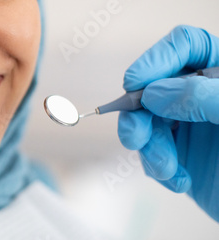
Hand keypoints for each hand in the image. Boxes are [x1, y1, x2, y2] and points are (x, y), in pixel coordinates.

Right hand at [117, 25, 218, 220]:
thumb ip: (203, 97)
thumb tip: (155, 93)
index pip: (187, 46)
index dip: (157, 59)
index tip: (134, 83)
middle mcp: (205, 96)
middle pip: (155, 86)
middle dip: (140, 114)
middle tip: (136, 136)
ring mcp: (192, 125)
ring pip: (147, 121)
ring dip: (149, 147)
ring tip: (165, 168)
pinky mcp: (182, 154)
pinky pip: (152, 152)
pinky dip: (159, 169)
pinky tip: (179, 180)